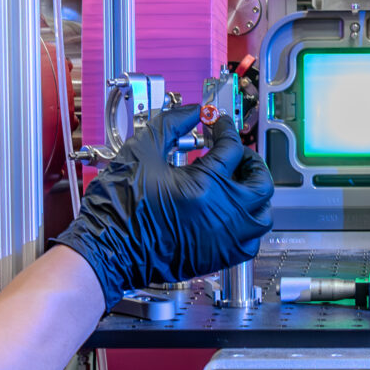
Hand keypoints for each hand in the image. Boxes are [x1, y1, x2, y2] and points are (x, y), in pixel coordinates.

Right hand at [52, 104, 275, 301]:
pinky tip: (230, 213)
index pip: (232, 147)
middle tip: (236, 155)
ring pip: (262, 216)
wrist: (107, 250)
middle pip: (260, 183)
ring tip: (237, 185)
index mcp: (205, 186)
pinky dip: (247, 226)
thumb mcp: (141, 151)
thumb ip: (171, 124)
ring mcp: (222, 239)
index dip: (224, 128)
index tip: (216, 125)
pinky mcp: (216, 257)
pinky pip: (249, 242)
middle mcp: (222, 215)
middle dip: (252, 163)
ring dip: (255, 196)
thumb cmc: (117, 208)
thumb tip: (192, 111)